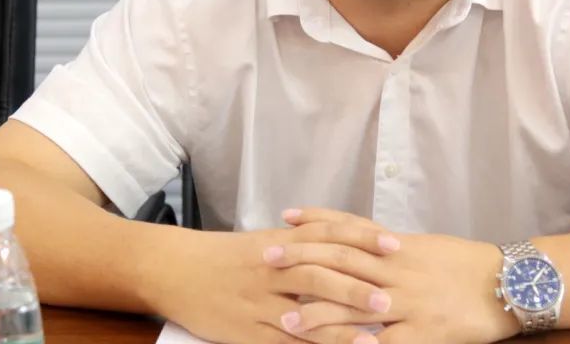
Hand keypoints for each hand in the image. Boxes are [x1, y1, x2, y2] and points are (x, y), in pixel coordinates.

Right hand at [142, 216, 401, 343]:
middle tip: (391, 298)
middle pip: (321, 274)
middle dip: (358, 287)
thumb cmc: (226, 256)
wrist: (175, 269)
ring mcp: (259, 302)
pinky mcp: (246, 332)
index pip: (329, 235)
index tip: (395, 245)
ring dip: (341, 325)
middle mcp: (273, 269)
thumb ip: (303, 243)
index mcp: (281, 241)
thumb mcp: (265, 242)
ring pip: (305, 313)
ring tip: (373, 336)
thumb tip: (347, 245)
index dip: (363, 239)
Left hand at [266, 209, 519, 343]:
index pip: (349, 228)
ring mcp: (409, 303)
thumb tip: (356, 238)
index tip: (285, 218)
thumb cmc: (464, 264)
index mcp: (398, 246)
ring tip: (286, 320)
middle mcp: (398, 270)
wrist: (509, 283)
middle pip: (342, 261)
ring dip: (318, 313)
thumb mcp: (424, 246)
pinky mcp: (424, 334)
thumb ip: (389, 245)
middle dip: (303, 260)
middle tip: (268, 260)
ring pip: (355, 306)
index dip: (316, 221)